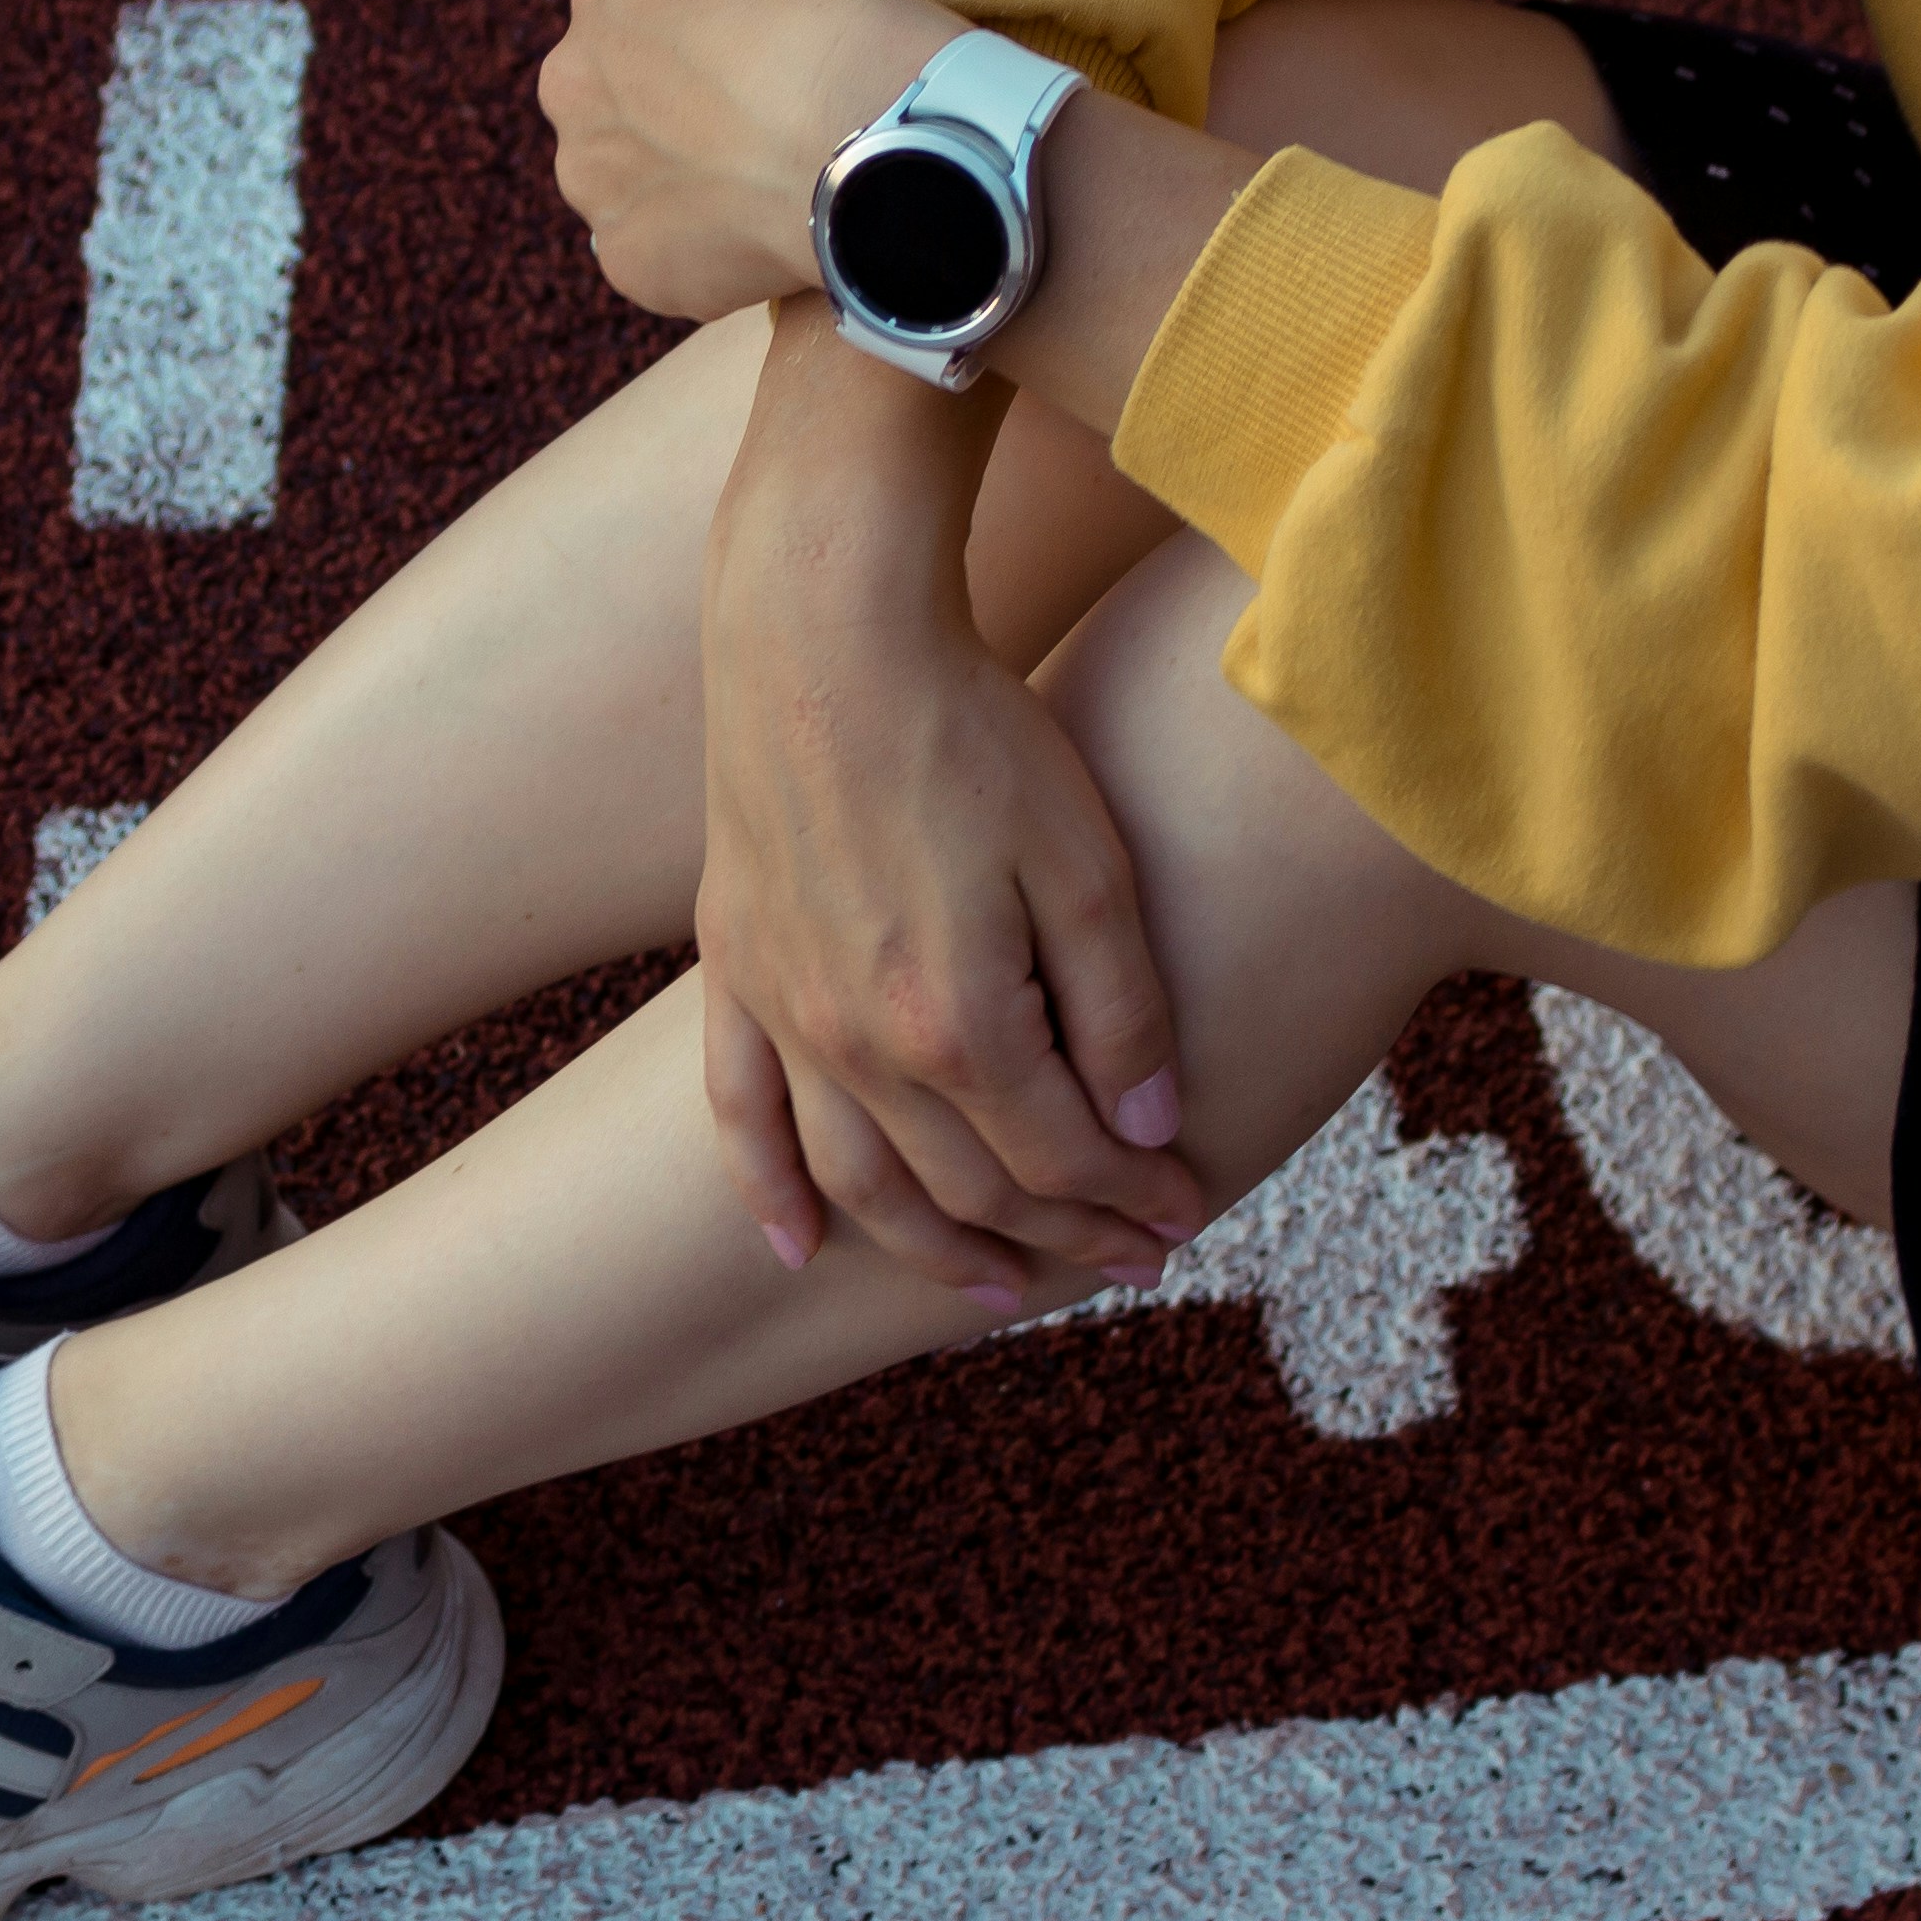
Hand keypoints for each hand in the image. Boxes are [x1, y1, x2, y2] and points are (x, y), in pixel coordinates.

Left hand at [541, 0, 963, 322]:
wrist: (862, 127)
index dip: (710, 14)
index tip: (765, 34)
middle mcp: (573, 78)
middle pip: (618, 88)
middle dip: (675, 99)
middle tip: (763, 111)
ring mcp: (594, 178)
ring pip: (628, 177)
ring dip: (682, 177)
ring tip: (766, 177)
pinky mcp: (631, 261)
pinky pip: (661, 257)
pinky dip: (706, 249)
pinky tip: (763, 231)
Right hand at [693, 330, 1206, 1310]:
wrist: (822, 633)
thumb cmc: (973, 731)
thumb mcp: (1085, 864)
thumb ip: (1120, 1011)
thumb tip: (1150, 1132)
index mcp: (958, 1023)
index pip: (1061, 1157)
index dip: (1131, 1199)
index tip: (1188, 1214)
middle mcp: (858, 1044)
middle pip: (970, 1185)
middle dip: (1061, 1234)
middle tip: (1128, 1257)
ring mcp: (783, 1011)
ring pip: (859, 1180)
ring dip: (930, 1249)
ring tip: (994, 1287)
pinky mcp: (732, 967)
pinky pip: (737, 1113)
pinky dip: (764, 1191)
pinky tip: (795, 1247)